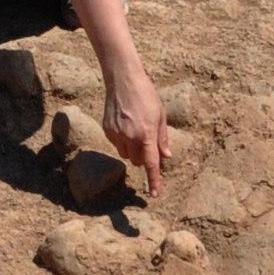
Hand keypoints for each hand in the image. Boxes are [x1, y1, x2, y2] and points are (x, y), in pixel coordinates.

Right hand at [101, 63, 168, 194]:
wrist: (122, 79)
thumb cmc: (145, 94)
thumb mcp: (160, 115)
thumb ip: (163, 138)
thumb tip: (166, 157)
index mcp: (146, 134)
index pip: (151, 164)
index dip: (154, 181)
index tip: (154, 195)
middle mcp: (130, 137)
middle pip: (137, 161)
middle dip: (143, 157)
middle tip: (147, 140)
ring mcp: (116, 134)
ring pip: (126, 155)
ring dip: (132, 150)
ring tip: (135, 129)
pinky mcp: (106, 130)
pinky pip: (116, 144)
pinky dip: (122, 141)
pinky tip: (125, 124)